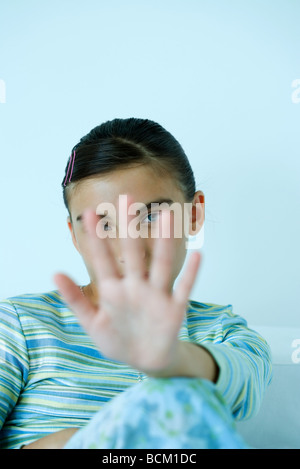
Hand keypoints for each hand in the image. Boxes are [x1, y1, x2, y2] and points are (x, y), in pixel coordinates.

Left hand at [54, 197, 201, 374]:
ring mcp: (156, 296)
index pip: (102, 259)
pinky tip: (197, 255)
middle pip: (134, 254)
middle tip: (129, 199)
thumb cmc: (117, 339)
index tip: (90, 212)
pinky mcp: (174, 310)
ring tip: (166, 218)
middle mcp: (136, 287)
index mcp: (113, 290)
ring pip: (161, 266)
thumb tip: (54, 273)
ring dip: (164, 243)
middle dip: (131, 229)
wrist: (144, 361)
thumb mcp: (91, 322)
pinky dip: (191, 274)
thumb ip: (75, 299)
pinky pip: (184, 289)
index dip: (96, 237)